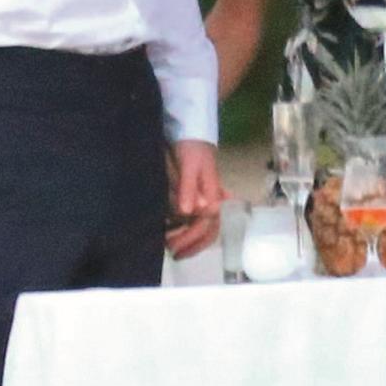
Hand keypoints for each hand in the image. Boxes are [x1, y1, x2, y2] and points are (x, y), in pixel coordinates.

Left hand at [165, 140, 222, 259]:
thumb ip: (189, 188)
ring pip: (202, 228)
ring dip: (188, 240)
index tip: (173, 245)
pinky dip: (184, 230)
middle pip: (208, 231)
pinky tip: (170, 231)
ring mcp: (205, 201)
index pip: (207, 225)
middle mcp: (213, 202)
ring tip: (170, 245)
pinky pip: (194, 220)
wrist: (190, 133)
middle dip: (191, 245)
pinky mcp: (196, 198)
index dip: (191, 238)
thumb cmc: (192, 148)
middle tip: (172, 252)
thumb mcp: (189, 165)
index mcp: (215, 196)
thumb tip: (190, 212)